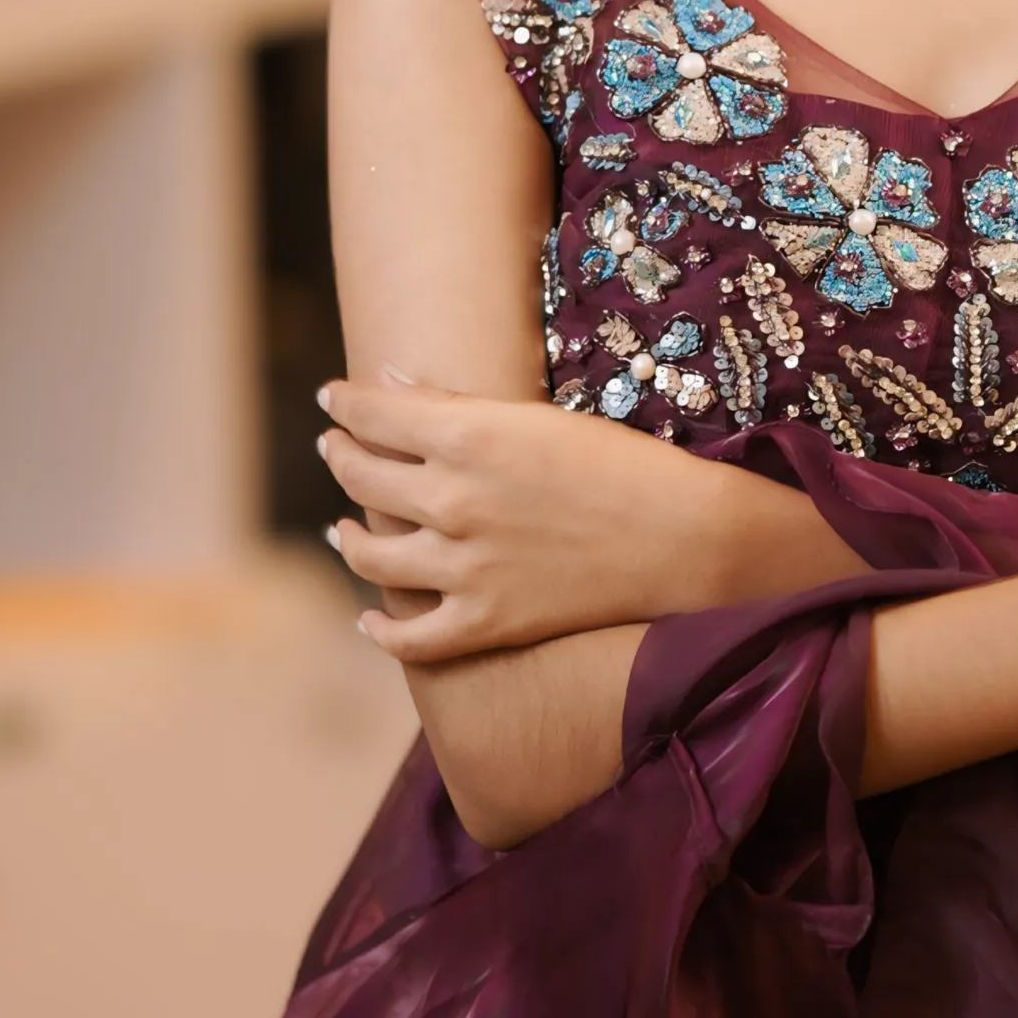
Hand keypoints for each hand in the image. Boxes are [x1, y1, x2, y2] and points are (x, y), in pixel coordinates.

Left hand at [314, 377, 847, 662]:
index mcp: (468, 436)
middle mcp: (455, 501)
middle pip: (363, 476)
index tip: (331, 397)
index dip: (344, 403)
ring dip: (348, 537)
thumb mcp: (538, 418)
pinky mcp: (488, 622)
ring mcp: (466, 567)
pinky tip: (369, 619)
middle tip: (335, 448)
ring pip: (371, 556)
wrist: (686, 538)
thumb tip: (387, 380)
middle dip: (341, 456)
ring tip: (344, 528)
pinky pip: (411, 637)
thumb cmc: (624, 465)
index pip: (373, 413)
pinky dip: (381, 631)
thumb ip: (456, 401)